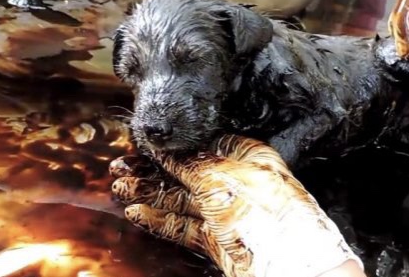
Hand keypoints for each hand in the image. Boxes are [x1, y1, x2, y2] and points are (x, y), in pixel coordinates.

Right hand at [109, 135, 364, 276]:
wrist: (289, 265)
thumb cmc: (264, 213)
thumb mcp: (222, 178)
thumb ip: (191, 163)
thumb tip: (165, 148)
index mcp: (247, 157)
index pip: (204, 143)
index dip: (174, 143)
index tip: (145, 142)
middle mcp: (237, 181)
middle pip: (188, 172)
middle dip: (153, 170)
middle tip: (120, 166)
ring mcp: (228, 212)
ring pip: (182, 199)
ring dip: (149, 194)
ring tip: (119, 188)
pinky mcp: (220, 239)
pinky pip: (185, 225)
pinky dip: (160, 219)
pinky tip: (137, 213)